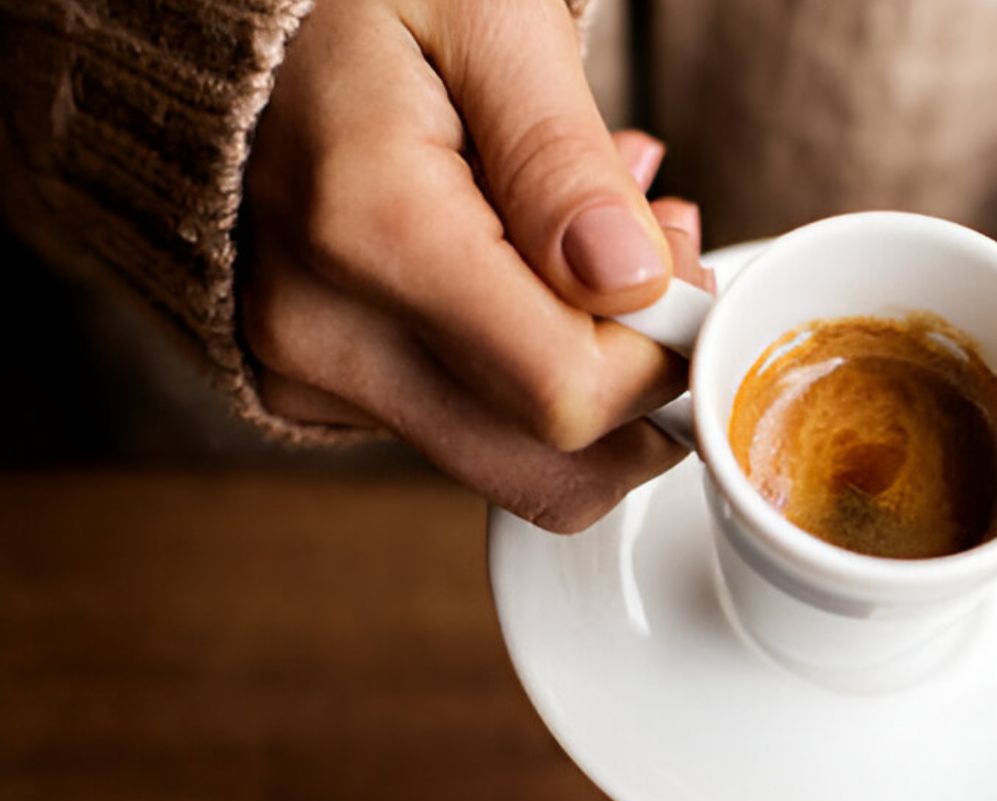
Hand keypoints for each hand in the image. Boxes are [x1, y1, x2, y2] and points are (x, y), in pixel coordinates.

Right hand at [240, 0, 712, 531]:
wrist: (221, 15)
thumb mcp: (487, 21)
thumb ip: (560, 159)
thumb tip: (629, 283)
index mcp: (369, 231)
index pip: (568, 393)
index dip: (664, 354)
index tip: (684, 267)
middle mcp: (323, 331)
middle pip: (547, 468)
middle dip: (642, 386)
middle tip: (655, 262)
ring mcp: (308, 372)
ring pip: (513, 463)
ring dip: (591, 377)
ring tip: (591, 246)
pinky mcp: (311, 389)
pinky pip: (463, 432)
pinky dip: (525, 371)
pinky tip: (527, 269)